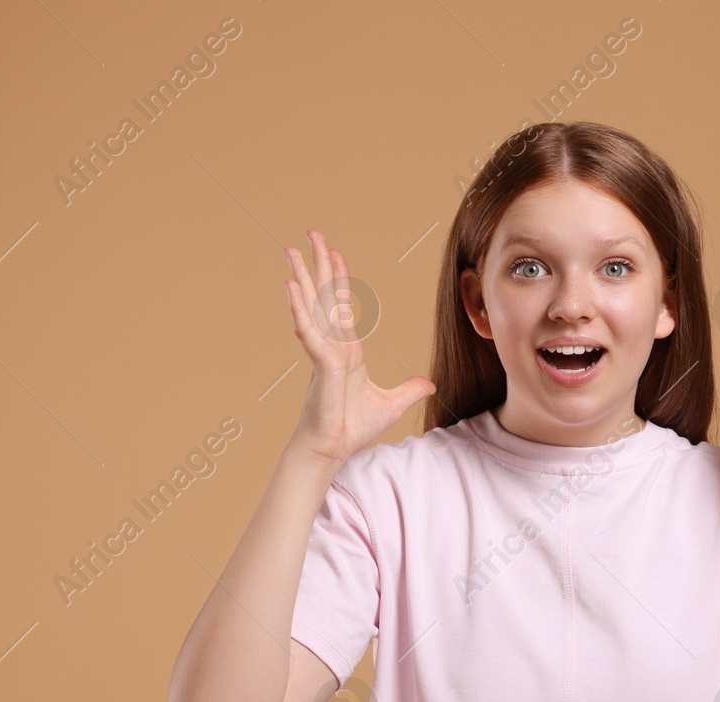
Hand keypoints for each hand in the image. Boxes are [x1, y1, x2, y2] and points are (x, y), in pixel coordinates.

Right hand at [283, 229, 434, 468]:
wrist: (333, 449)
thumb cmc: (352, 428)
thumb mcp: (391, 404)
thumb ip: (409, 390)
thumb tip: (429, 383)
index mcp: (347, 350)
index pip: (343, 305)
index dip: (340, 278)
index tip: (335, 252)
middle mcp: (332, 344)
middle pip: (325, 295)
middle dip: (319, 264)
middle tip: (310, 234)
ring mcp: (323, 351)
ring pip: (312, 306)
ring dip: (302, 276)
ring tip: (290, 249)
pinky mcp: (319, 363)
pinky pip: (308, 330)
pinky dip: (300, 308)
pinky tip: (291, 286)